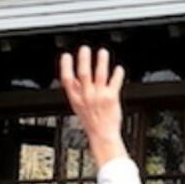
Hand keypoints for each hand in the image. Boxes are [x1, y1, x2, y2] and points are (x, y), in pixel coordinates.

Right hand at [59, 45, 126, 167]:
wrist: (103, 135)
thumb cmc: (92, 122)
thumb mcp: (78, 107)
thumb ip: (77, 92)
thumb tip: (74, 78)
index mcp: (76, 99)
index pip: (67, 81)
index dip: (65, 67)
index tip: (66, 56)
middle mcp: (87, 96)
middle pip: (84, 74)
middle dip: (83, 60)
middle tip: (84, 48)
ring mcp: (99, 96)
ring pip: (100, 75)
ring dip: (101, 62)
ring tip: (103, 52)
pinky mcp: (112, 97)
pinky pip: (115, 82)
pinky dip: (117, 73)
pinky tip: (119, 68)